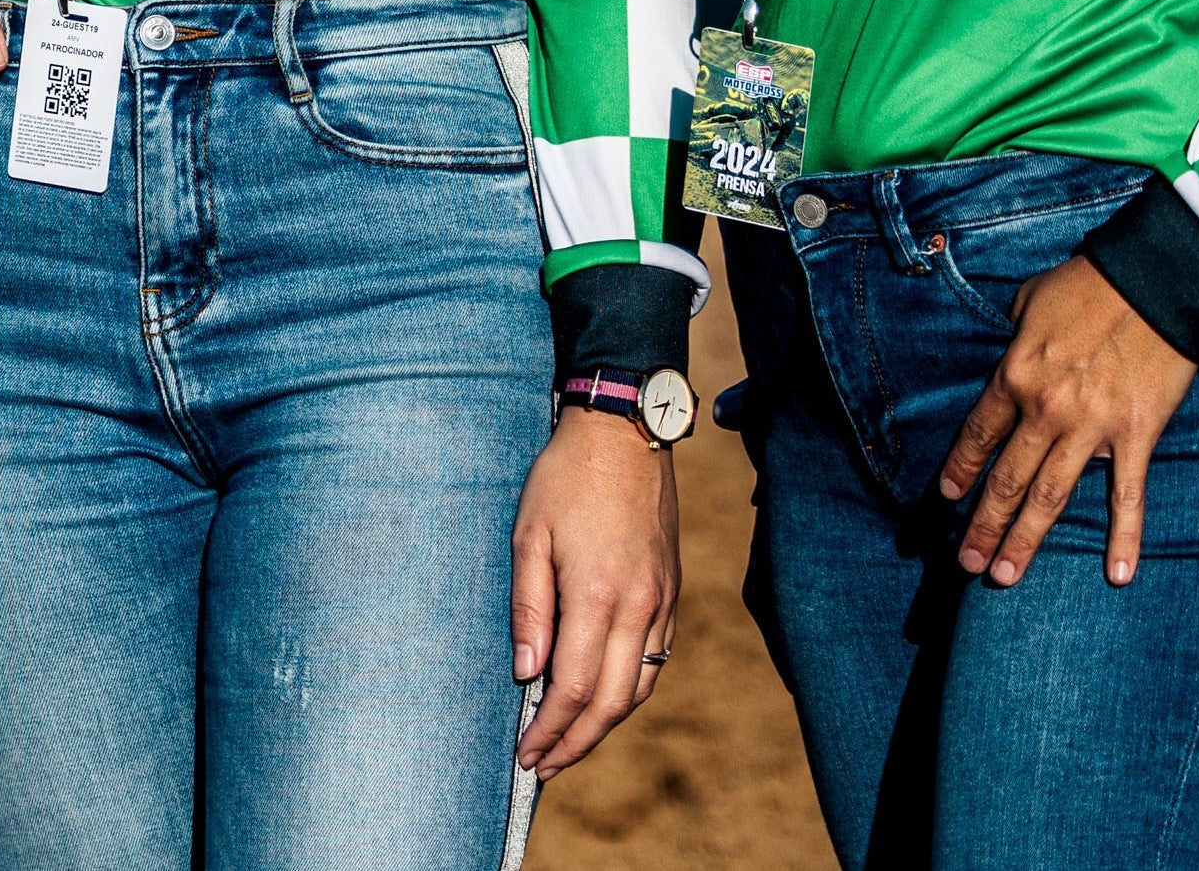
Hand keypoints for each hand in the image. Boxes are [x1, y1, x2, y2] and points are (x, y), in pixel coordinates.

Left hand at [511, 408, 678, 772]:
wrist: (624, 432)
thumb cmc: (564, 478)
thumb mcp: (528, 535)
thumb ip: (530, 608)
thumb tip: (528, 672)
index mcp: (599, 595)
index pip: (576, 687)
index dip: (551, 729)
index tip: (526, 753)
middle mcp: (640, 607)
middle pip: (614, 702)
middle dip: (577, 742)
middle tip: (543, 767)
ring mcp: (663, 602)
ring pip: (640, 687)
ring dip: (606, 724)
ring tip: (569, 743)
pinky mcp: (672, 593)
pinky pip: (655, 659)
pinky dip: (629, 691)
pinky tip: (604, 699)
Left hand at [937, 252, 1198, 584]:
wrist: (1156, 283)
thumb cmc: (1089, 285)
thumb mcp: (1029, 303)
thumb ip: (1014, 340)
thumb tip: (1011, 358)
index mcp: (1015, 377)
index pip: (978, 436)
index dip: (961, 470)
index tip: (947, 499)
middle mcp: (1046, 411)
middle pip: (1007, 479)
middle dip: (984, 524)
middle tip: (966, 562)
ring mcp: (1092, 428)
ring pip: (1050, 497)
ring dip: (1026, 540)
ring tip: (1003, 575)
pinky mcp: (1137, 436)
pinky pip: (1127, 496)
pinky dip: (1124, 538)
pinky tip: (1118, 575)